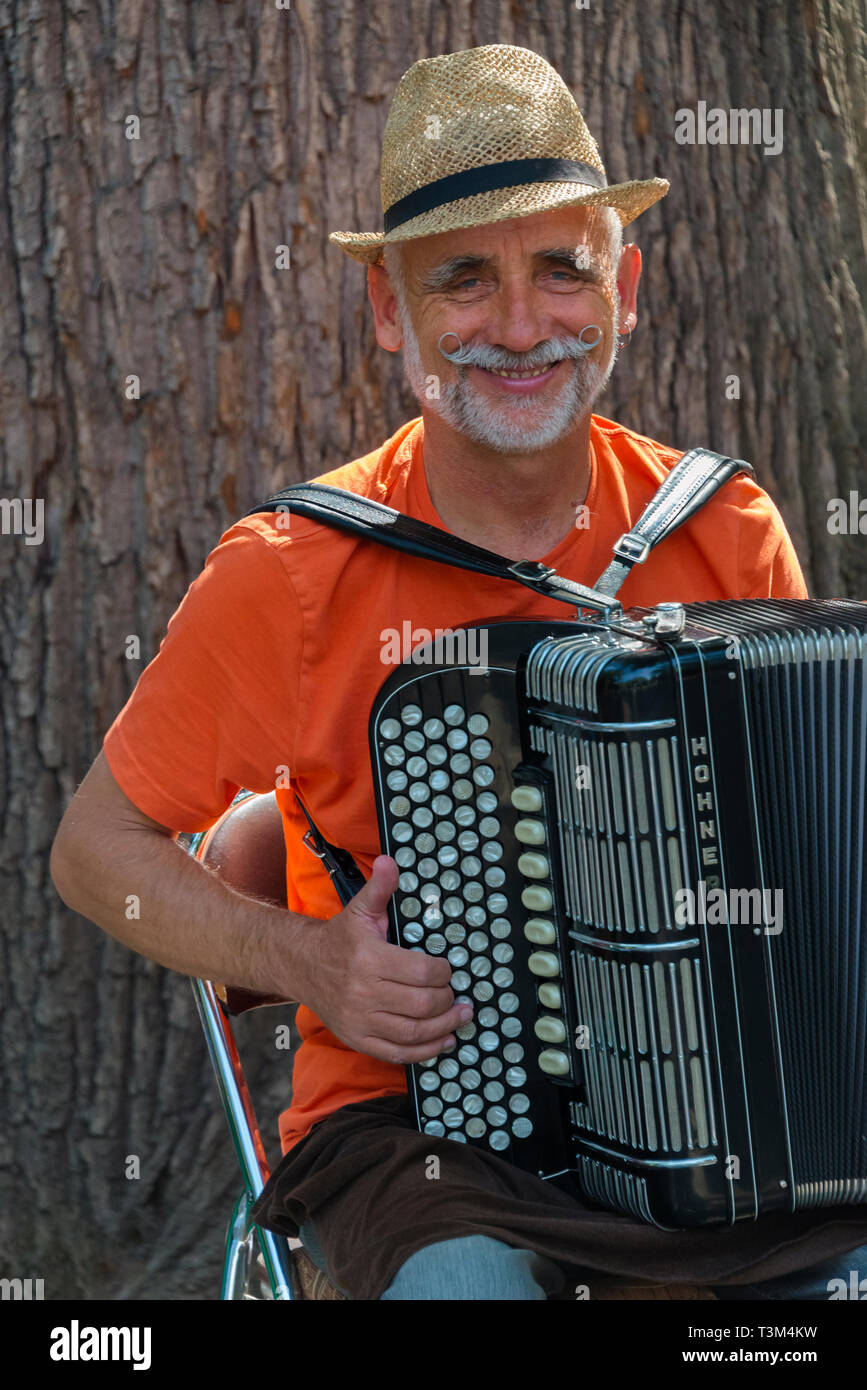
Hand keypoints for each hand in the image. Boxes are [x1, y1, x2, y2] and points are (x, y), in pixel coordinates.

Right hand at [291, 855, 473, 1064]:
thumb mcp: (360, 909)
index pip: (421, 971)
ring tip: (460, 1018)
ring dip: (444, 1028)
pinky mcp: (357, 1039)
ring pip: (413, 1032)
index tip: (449, 969)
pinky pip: (396, 1053)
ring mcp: (359, 1020)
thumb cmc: (339, 939)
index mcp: (368, 959)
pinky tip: (443, 1041)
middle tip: (458, 995)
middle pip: (421, 1004)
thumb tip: (390, 861)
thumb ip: (379, 888)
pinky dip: (424, 1052)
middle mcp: (363, 993)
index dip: (444, 972)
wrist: (302, 966)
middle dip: (447, 1000)